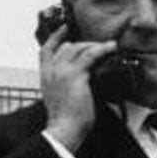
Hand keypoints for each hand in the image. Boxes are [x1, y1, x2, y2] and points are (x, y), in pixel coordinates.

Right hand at [37, 21, 118, 146]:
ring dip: (95, 46)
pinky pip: (90, 55)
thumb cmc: (67, 120)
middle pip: (66, 47)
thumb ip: (68, 85)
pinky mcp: (75, 75)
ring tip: (110, 47)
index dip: (56, 37)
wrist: (64, 130)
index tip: (65, 28)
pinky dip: (102, 49)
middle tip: (101, 47)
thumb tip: (86, 77)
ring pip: (78, 49)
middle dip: (84, 44)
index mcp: (45, 76)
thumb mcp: (62, 98)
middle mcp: (51, 70)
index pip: (46, 50)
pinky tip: (112, 47)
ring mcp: (61, 71)